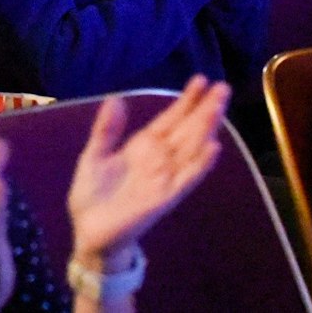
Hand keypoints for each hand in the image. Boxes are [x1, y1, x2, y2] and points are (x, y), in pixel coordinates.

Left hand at [68, 76, 228, 270]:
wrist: (88, 232)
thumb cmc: (92, 194)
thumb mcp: (94, 155)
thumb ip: (106, 130)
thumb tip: (116, 98)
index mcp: (143, 147)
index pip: (170, 119)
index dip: (185, 101)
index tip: (201, 80)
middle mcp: (159, 159)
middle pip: (187, 130)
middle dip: (204, 109)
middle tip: (223, 87)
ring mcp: (165, 178)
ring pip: (191, 149)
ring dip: (206, 129)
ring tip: (219, 107)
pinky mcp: (164, 198)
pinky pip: (186, 179)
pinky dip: (200, 165)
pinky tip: (214, 148)